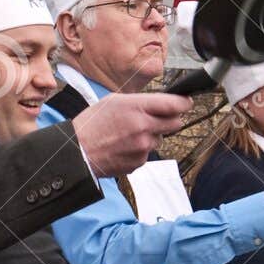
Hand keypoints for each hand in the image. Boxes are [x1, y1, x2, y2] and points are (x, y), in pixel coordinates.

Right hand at [74, 93, 192, 177]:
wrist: (78, 152)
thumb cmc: (92, 124)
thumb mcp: (114, 101)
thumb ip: (140, 102)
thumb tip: (162, 104)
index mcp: (136, 108)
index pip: (174, 104)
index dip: (184, 103)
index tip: (186, 102)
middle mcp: (143, 127)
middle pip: (175, 123)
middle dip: (170, 119)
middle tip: (157, 118)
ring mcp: (143, 147)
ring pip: (160, 138)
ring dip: (151, 135)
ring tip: (128, 134)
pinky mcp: (140, 162)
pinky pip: (148, 153)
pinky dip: (140, 149)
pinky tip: (124, 146)